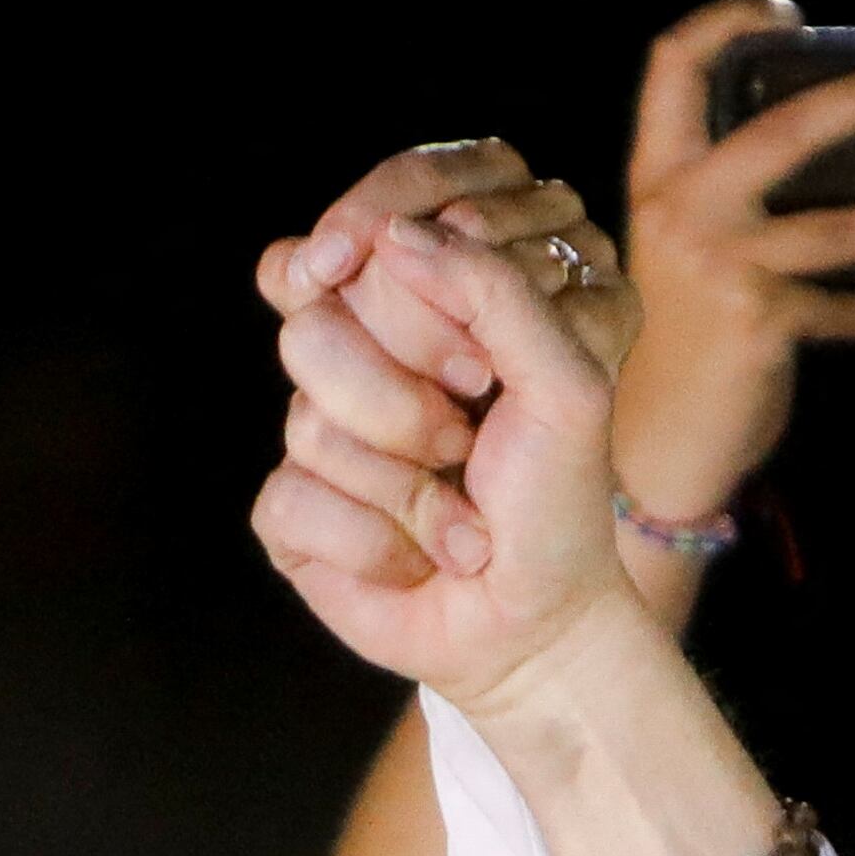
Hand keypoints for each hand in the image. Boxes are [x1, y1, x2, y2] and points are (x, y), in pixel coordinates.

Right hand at [255, 172, 645, 713]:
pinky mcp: (287, 507)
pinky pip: (291, 499)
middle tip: (473, 437)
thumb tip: (392, 235)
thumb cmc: (556, 496)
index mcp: (421, 299)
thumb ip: (498, 290)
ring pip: (305, 416)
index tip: (480, 370)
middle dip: (414, 399)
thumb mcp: (567, 382)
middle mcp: (356, 351)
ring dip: (405, 484)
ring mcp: (314, 427)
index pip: (370, 234)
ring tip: (456, 512)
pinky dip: (376, 543)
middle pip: (318, 318)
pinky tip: (413, 558)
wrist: (537, 622)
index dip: (417, 299)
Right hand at [612, 0, 854, 529]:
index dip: (724, 22)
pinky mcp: (761, 322)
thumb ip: (724, 191)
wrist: (658, 433)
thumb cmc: (681, 332)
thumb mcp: (682, 244)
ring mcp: (723, 265)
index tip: (786, 10)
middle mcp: (685, 208)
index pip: (671, 66)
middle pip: (785, 128)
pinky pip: (844, 308)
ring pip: (842, 226)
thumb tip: (819, 136)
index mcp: (658, 175)